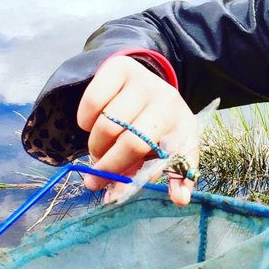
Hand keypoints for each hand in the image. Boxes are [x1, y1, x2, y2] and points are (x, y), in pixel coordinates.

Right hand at [77, 56, 197, 204]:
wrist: (142, 82)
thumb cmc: (154, 125)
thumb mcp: (166, 146)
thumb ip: (166, 175)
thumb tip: (179, 200)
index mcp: (184, 125)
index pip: (176, 156)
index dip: (166, 179)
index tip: (165, 197)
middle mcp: (167, 100)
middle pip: (133, 143)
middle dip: (109, 168)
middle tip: (95, 181)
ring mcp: (143, 82)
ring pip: (107, 125)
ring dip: (95, 147)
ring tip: (96, 152)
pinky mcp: (119, 68)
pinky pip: (92, 103)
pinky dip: (85, 121)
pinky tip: (92, 125)